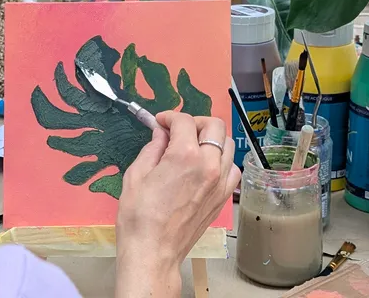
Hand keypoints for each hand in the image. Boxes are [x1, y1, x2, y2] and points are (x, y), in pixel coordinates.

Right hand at [114, 112, 240, 296]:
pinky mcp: (223, 197)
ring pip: (227, 145)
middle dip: (195, 121)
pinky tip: (205, 167)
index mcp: (185, 155)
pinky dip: (221, 161)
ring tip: (192, 147)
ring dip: (210, 139)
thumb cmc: (139, 216)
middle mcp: (209, 165)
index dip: (169, 117)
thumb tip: (160, 133)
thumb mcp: (136, 174)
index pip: (184, 121)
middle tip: (178, 130)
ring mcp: (220, 182)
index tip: (159, 123)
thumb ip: (152, 148)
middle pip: (214, 125)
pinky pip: (232, 168)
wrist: (153, 251)